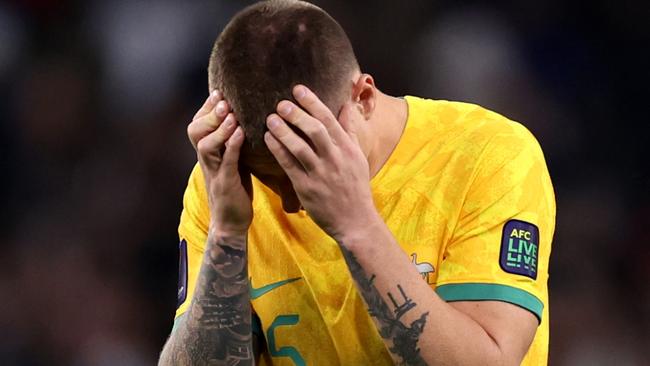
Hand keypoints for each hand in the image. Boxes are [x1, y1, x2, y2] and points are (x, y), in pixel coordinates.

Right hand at [187, 91, 252, 236]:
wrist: (231, 223)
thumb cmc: (235, 190)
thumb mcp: (233, 161)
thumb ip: (233, 142)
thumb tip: (245, 119)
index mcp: (208, 153)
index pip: (198, 124)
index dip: (206, 108)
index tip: (219, 92)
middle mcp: (206, 160)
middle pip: (195, 131)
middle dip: (209, 114)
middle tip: (224, 101)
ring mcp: (214, 172)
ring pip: (205, 145)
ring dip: (219, 129)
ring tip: (232, 115)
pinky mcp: (225, 184)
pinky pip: (225, 162)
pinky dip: (232, 146)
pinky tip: (242, 133)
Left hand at [264, 85, 379, 241]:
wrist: (355, 220)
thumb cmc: (355, 186)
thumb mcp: (357, 156)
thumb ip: (349, 130)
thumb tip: (346, 104)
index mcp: (347, 149)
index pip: (330, 120)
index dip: (312, 102)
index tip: (298, 89)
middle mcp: (335, 159)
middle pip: (315, 131)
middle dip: (297, 114)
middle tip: (281, 103)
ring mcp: (320, 175)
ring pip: (300, 148)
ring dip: (283, 131)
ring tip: (270, 119)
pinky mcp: (307, 189)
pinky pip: (290, 166)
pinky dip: (278, 151)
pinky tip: (268, 140)